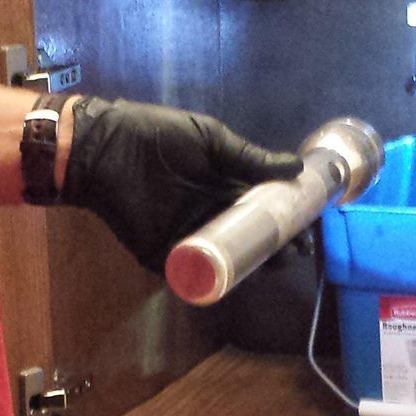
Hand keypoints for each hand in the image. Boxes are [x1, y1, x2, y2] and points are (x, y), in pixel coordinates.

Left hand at [61, 97, 302, 273]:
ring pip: (227, 258)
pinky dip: (213, 280)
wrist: (108, 148)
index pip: (261, 208)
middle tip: (296, 248)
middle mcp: (209, 214)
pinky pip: (191, 273)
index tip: (308, 224)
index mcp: (222, 186)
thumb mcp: (210, 139)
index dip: (285, 218)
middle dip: (276, 246)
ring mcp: (187, 236)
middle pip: (249, 237)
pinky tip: (237, 278)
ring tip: (274, 261)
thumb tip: (296, 168)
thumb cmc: (157, 136)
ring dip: (253, 264)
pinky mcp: (163, 253)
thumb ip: (248, 157)